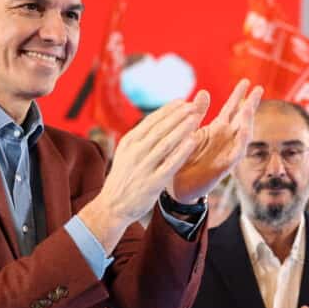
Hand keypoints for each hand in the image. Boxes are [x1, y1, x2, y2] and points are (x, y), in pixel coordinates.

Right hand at [78, 98, 206, 250]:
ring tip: (196, 118)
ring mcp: (143, 167)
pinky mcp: (152, 183)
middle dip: (178, 115)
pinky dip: (182, 151)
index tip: (183, 101)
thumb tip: (159, 120)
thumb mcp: (126, 153)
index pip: (151, 121)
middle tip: (194, 106)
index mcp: (129, 142)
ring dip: (182, 129)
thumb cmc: (124, 177)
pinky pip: (170, 164)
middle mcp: (135, 152)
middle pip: (160, 129)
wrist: (113, 206)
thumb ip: (141, 138)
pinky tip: (193, 141)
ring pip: (166, 143)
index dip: (168, 110)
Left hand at [170, 79, 261, 203]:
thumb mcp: (190, 130)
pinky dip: (241, 143)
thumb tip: (204, 91)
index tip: (246, 81)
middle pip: (242, 118)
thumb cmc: (184, 157)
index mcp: (217, 129)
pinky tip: (245, 132)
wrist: (178, 186)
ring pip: (243, 135)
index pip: (231, 109)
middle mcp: (225, 139)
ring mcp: (227, 153)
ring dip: (247, 121)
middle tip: (259, 88)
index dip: (239, 95)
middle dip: (250, 104)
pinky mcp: (224, 167)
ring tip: (249, 107)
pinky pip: (236, 154)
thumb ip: (198, 112)